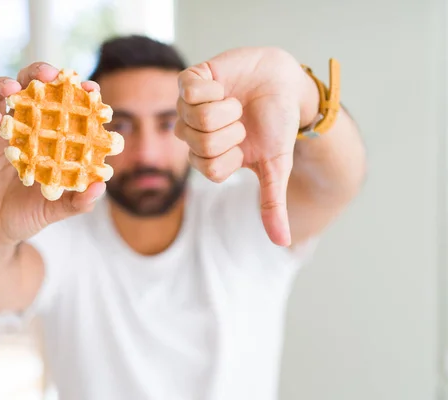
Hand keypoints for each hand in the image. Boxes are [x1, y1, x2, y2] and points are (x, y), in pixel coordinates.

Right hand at [0, 62, 104, 246]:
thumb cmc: (27, 215)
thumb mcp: (55, 210)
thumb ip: (78, 201)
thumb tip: (101, 187)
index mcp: (45, 137)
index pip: (60, 106)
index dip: (75, 93)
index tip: (90, 89)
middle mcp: (21, 127)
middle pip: (28, 88)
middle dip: (38, 75)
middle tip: (50, 75)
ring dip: (6, 85)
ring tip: (14, 88)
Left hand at [176, 47, 317, 246]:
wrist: (285, 83)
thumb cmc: (277, 126)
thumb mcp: (276, 167)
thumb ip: (272, 203)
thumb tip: (283, 243)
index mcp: (208, 157)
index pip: (208, 169)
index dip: (232, 155)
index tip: (245, 144)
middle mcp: (193, 134)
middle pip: (201, 143)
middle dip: (232, 130)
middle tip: (241, 121)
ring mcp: (189, 107)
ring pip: (195, 116)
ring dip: (226, 108)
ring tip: (235, 103)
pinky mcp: (191, 80)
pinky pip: (190, 89)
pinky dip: (215, 87)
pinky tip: (223, 86)